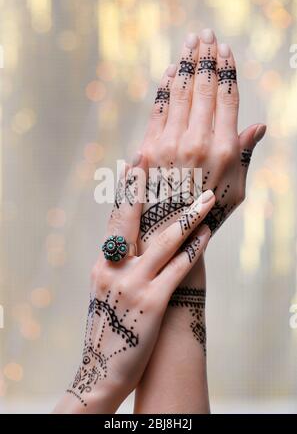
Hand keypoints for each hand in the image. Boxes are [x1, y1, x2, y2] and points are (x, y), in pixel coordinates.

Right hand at [54, 155, 214, 413]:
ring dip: (187, 217)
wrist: (102, 369)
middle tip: (159, 155)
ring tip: (206, 197)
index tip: (136, 161)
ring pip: (163, 241)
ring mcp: (132, 285)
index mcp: (102, 264)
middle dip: (146, 185)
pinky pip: (177, 269)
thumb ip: (118, 264)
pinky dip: (194, 249)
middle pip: (131, 219)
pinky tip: (207, 233)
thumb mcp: (106, 290)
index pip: (116, 219)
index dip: (126, 189)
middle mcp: (114, 269)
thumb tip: (130, 241)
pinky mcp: (151, 302)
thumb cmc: (110, 327)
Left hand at [139, 29, 265, 252]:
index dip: (226, 70)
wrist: (166, 235)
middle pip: (203, 88)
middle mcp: (198, 141)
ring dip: (185, 63)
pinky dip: (164, 87)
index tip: (225, 50)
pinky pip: (158, 109)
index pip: (227, 98)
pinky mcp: (149, 147)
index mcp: (224, 149)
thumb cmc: (208, 213)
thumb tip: (260, 126)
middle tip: (205, 34)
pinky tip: (168, 71)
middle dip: (205, 58)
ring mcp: (170, 143)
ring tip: (189, 43)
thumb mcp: (237, 188)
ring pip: (180, 93)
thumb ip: (245, 154)